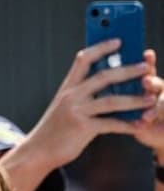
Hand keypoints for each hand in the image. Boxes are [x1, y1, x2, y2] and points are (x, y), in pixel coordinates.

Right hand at [0, 40, 157, 190]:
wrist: (39, 150)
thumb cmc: (54, 128)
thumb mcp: (64, 105)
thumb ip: (81, 93)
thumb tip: (107, 82)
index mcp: (67, 87)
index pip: (83, 59)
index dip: (101, 48)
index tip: (118, 40)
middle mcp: (71, 96)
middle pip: (103, 76)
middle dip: (128, 70)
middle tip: (146, 67)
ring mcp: (77, 111)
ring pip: (111, 100)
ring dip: (135, 99)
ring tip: (151, 98)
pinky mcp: (83, 128)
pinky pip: (111, 124)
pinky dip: (128, 125)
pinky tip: (139, 124)